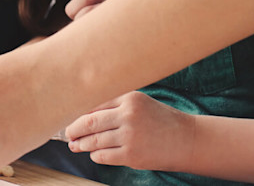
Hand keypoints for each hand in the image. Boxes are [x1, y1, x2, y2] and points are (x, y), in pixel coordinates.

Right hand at [65, 0, 131, 19]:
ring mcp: (81, 17)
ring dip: (90, 1)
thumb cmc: (129, 4)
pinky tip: (106, 14)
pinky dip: (91, 12)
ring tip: (107, 3)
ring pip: (71, 8)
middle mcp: (83, 2)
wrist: (135, 20)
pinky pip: (78, 19)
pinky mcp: (84, 29)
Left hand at [65, 91, 193, 171]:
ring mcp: (129, 136)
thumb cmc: (161, 120)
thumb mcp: (140, 103)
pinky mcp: (131, 156)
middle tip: (67, 133)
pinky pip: (103, 156)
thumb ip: (115, 105)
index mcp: (129, 98)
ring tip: (75, 145)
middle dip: (73, 129)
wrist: (186, 140)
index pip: (95, 103)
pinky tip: (94, 153)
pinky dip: (95, 155)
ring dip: (81, 144)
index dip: (78, 111)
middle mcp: (128, 115)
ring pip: (94, 141)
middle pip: (89, 122)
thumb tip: (84, 113)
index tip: (69, 115)